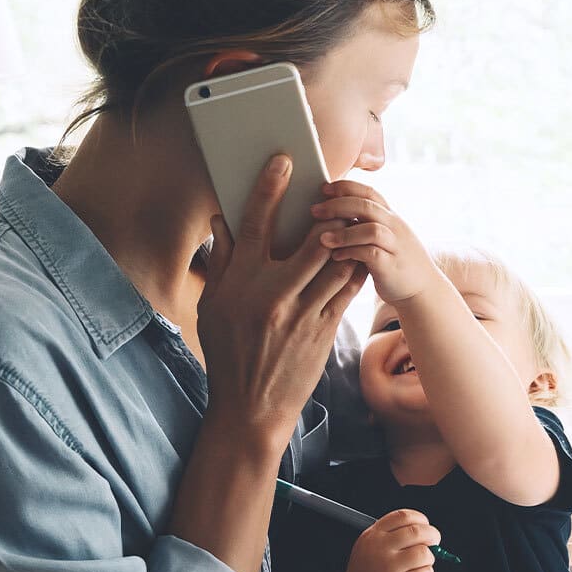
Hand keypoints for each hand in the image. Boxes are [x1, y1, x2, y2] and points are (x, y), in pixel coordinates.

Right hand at [199, 155, 367, 450]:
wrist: (250, 408)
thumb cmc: (227, 353)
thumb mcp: (212, 307)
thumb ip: (222, 262)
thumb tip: (224, 220)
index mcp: (239, 284)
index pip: (254, 224)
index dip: (269, 188)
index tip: (284, 162)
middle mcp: (271, 295)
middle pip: (307, 239)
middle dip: (323, 210)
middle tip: (332, 188)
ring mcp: (301, 314)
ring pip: (334, 262)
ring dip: (346, 237)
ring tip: (352, 217)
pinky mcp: (323, 331)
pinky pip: (345, 290)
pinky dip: (353, 268)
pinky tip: (359, 253)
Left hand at [312, 179, 433, 304]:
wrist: (423, 290)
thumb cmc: (395, 262)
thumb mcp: (384, 236)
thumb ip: (365, 223)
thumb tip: (333, 213)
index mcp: (390, 217)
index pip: (368, 192)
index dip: (345, 187)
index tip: (323, 189)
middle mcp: (395, 227)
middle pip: (366, 206)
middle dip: (337, 205)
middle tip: (314, 211)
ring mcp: (395, 246)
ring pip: (370, 229)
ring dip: (343, 232)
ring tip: (322, 239)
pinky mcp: (392, 266)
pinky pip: (371, 254)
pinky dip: (351, 253)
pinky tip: (336, 257)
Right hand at [334, 508, 440, 571]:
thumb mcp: (372, 547)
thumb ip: (395, 535)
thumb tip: (429, 533)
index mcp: (372, 536)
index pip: (403, 517)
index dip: (420, 519)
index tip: (425, 525)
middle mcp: (378, 549)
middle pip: (417, 532)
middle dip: (432, 535)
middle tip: (435, 541)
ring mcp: (388, 569)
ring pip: (424, 553)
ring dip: (428, 558)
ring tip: (419, 566)